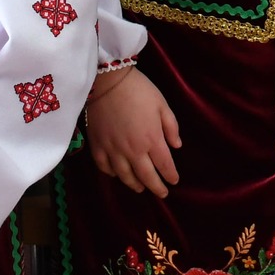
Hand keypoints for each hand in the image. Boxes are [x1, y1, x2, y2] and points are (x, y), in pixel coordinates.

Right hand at [85, 68, 181, 197]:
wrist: (108, 81)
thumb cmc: (139, 90)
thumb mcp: (162, 105)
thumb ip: (171, 127)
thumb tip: (177, 146)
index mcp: (152, 139)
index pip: (164, 165)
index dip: (170, 175)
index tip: (174, 181)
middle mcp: (133, 150)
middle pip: (146, 176)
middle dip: (156, 187)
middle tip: (162, 193)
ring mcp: (113, 150)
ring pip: (125, 176)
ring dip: (135, 185)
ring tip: (141, 188)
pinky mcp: (97, 146)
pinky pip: (105, 167)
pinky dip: (112, 174)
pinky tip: (117, 174)